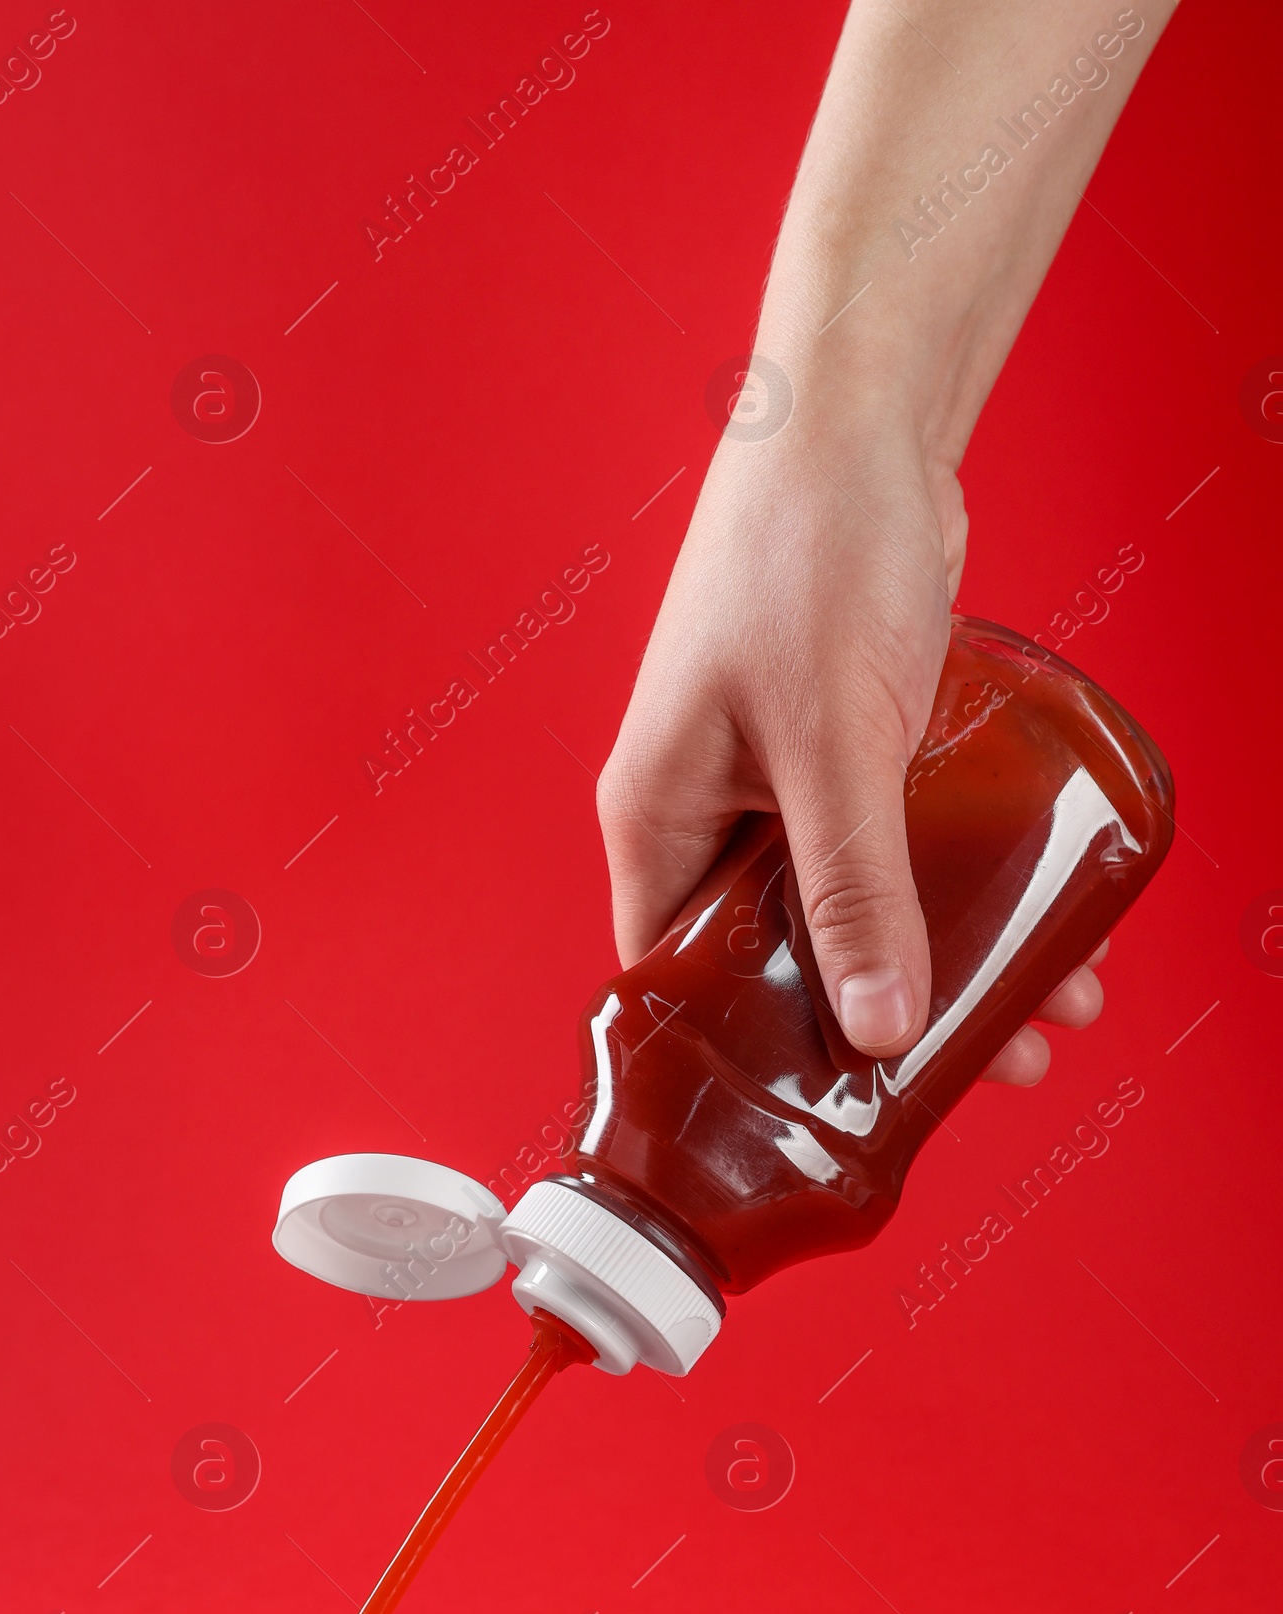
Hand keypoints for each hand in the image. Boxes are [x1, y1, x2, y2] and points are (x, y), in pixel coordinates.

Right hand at [596, 400, 1105, 1085]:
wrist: (862, 415)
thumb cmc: (807, 555)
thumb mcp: (835, 747)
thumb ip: (859, 891)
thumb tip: (883, 1032)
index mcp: (657, 820)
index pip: (675, 984)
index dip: (749, 1060)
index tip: (840, 1115)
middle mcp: (706, 810)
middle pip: (780, 957)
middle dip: (882, 1017)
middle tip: (982, 1067)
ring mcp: (774, 777)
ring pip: (850, 903)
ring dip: (942, 955)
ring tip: (1040, 1004)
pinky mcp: (840, 743)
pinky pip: (891, 844)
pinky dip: (955, 884)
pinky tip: (1035, 915)